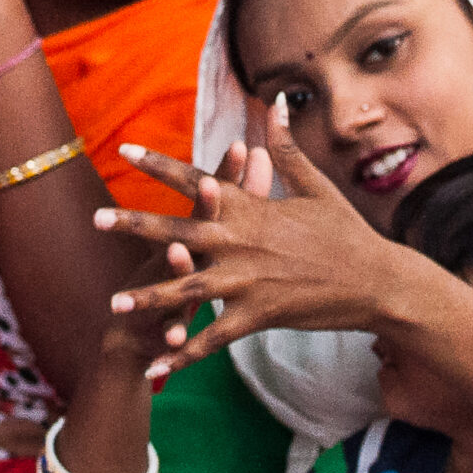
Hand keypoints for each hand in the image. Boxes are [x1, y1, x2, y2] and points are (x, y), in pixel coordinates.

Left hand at [93, 97, 412, 374]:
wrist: (377, 282)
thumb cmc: (345, 231)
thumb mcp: (314, 185)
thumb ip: (285, 148)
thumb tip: (275, 104)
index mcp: (250, 207)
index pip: (196, 179)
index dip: (159, 163)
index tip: (126, 148)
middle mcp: (242, 241)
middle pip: (177, 231)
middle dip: (134, 225)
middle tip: (95, 219)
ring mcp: (248, 281)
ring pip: (187, 290)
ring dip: (149, 297)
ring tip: (114, 304)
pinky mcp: (258, 316)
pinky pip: (213, 338)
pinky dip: (184, 353)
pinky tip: (157, 367)